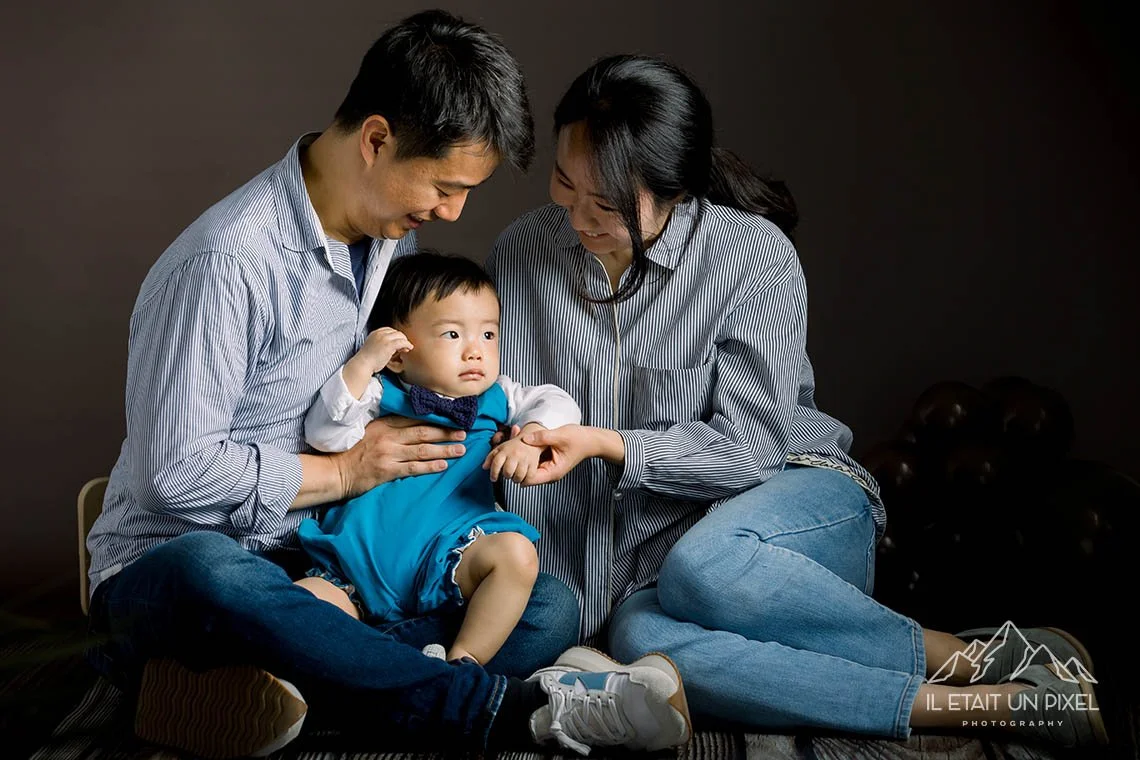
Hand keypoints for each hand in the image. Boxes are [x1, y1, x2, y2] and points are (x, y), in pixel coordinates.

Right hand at [331, 416, 465, 497]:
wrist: (334, 470)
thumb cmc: (350, 451)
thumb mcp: (367, 430)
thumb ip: (387, 426)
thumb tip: (409, 423)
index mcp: (384, 425)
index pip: (414, 419)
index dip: (434, 418)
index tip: (451, 418)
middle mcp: (388, 437)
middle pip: (423, 433)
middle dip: (445, 432)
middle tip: (463, 433)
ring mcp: (388, 454)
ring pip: (422, 450)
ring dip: (443, 450)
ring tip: (460, 450)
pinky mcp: (387, 471)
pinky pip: (413, 468)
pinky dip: (429, 466)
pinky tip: (443, 466)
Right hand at [352, 327, 412, 375]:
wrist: (363, 364)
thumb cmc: (367, 360)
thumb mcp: (373, 347)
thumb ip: (380, 343)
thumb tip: (391, 346)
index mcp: (375, 333)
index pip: (389, 330)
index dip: (395, 336)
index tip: (398, 342)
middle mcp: (380, 333)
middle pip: (396, 332)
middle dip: (401, 339)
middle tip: (403, 347)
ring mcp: (385, 338)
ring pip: (400, 336)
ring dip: (405, 342)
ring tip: (405, 349)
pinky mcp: (389, 345)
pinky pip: (403, 342)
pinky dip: (407, 344)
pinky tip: (409, 349)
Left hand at [483, 423, 545, 482]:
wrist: (530, 439)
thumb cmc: (513, 446)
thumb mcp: (500, 449)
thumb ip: (490, 458)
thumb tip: (484, 467)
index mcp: (505, 450)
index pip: (496, 463)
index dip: (493, 473)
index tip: (493, 478)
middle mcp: (515, 454)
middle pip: (507, 471)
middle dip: (506, 476)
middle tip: (507, 475)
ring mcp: (525, 459)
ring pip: (518, 476)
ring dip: (515, 479)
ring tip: (515, 476)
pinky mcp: (533, 464)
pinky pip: (528, 477)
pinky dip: (525, 481)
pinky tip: (522, 478)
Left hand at [514, 424, 598, 486]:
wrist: (591, 440)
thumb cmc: (579, 439)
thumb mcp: (560, 435)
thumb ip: (542, 437)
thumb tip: (524, 438)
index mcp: (552, 473)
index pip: (528, 480)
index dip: (518, 470)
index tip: (513, 456)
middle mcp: (549, 474)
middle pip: (526, 476)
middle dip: (518, 464)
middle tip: (512, 447)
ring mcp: (548, 469)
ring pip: (528, 469)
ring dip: (522, 458)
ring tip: (516, 442)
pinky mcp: (547, 463)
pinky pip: (533, 462)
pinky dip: (528, 454)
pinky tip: (524, 441)